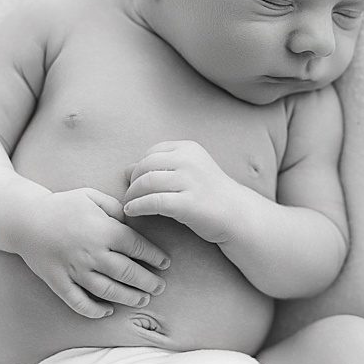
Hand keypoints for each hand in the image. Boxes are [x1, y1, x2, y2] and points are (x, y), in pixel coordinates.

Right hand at [17, 187, 169, 317]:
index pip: (138, 248)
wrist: (23, 218)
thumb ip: (117, 209)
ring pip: (107, 291)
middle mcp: (91, 253)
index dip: (155, 257)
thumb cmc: (63, 205)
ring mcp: (73, 269)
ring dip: (128, 298)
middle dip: (148, 282)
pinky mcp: (57, 281)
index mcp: (103, 230)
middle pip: (128, 273)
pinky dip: (94, 310)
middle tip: (160, 286)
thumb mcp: (92, 197)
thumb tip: (136, 221)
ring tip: (143, 299)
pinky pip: (78, 302)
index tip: (165, 263)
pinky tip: (108, 311)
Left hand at [123, 140, 250, 243]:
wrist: (238, 215)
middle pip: (145, 167)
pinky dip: (137, 206)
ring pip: (146, 183)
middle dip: (132, 182)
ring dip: (131, 195)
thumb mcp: (188, 173)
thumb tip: (126, 169)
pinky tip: (132, 212)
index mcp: (189, 149)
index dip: (139, 168)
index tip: (137, 183)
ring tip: (129, 205)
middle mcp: (189, 161)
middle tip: (129, 196)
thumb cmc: (210, 194)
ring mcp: (190, 181)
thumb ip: (160, 168)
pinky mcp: (188, 203)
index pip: (152, 153)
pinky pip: (153, 202)